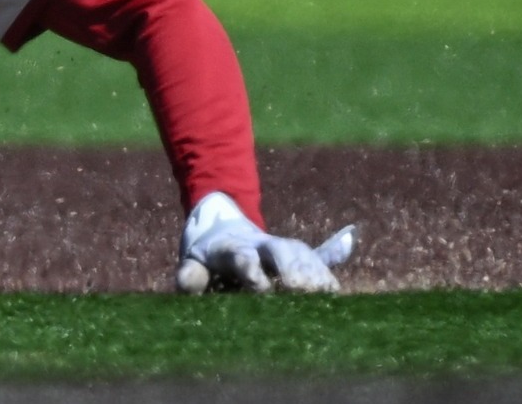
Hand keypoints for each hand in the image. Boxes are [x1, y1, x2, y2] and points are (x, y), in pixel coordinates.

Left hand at [175, 193, 356, 293]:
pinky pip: (318, 260)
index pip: (243, 257)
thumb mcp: (193, 261)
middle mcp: (262, 245)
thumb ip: (189, 274)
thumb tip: (186, 285)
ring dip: (313, 271)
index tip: (261, 289)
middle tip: (298, 288)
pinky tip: (335, 292)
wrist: (225, 227)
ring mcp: (283, 248)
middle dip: (291, 266)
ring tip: (323, 293)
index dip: (252, 271)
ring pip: (303, 253)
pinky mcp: (300, 255)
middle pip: (281, 249)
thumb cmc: (208, 254)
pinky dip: (327, 274)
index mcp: (232, 248)